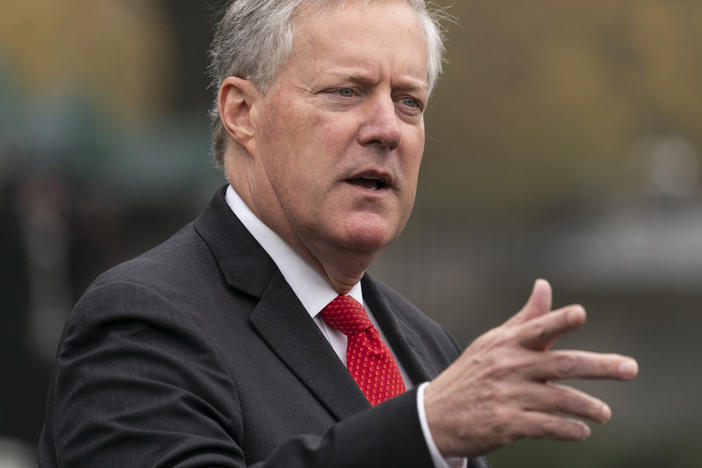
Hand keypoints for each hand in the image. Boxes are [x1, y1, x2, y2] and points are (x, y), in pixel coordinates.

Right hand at [424, 279, 638, 456]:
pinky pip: (546, 426)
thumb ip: (527, 318)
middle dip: (600, 366)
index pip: (537, 328)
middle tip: (630, 368)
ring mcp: (507, 396)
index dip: (559, 321)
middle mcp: (508, 367)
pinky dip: (568, 429)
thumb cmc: (472, 373)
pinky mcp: (506, 425)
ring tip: (605, 413)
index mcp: (506, 343)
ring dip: (588, 406)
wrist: (437, 415)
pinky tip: (581, 431)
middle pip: (561, 364)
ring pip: (559, 399)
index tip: (580, 314)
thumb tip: (545, 285)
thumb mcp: (493, 342)